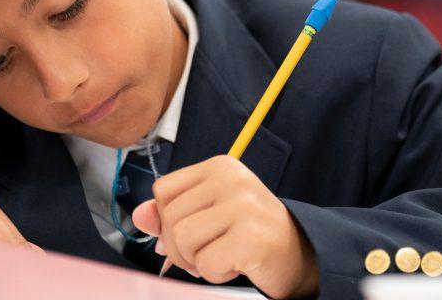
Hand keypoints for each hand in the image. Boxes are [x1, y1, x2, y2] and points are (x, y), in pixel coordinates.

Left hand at [132, 155, 317, 298]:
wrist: (301, 253)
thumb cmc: (251, 232)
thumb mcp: (210, 215)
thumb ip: (173, 213)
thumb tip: (140, 215)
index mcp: (221, 167)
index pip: (163, 191)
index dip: (169, 220)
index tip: (196, 231)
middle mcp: (233, 179)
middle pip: (169, 217)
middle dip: (181, 246)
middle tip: (210, 251)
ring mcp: (244, 206)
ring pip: (181, 240)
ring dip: (197, 261)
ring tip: (223, 256)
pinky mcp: (251, 237)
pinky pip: (205, 263)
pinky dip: (215, 274)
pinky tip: (236, 265)